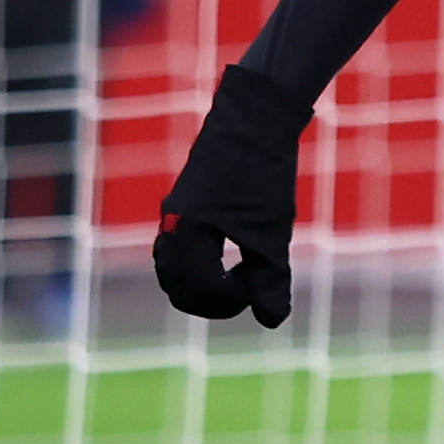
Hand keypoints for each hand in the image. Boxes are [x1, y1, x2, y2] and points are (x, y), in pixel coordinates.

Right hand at [155, 65, 308, 327]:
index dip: (227, 302)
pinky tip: (235, 255)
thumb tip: (272, 322)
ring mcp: (174, 216)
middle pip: (177, 288)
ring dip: (203, 285)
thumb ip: (270, 279)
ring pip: (174, 270)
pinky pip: (178, 250)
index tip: (256, 286)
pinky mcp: (183, 207)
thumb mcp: (271, 233)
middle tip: (249, 289)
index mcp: (187, 235)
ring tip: (242, 274)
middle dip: (211, 299)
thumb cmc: (263, 176)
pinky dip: (199, 265)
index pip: (193, 293)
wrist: (253, 121)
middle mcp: (171, 227)